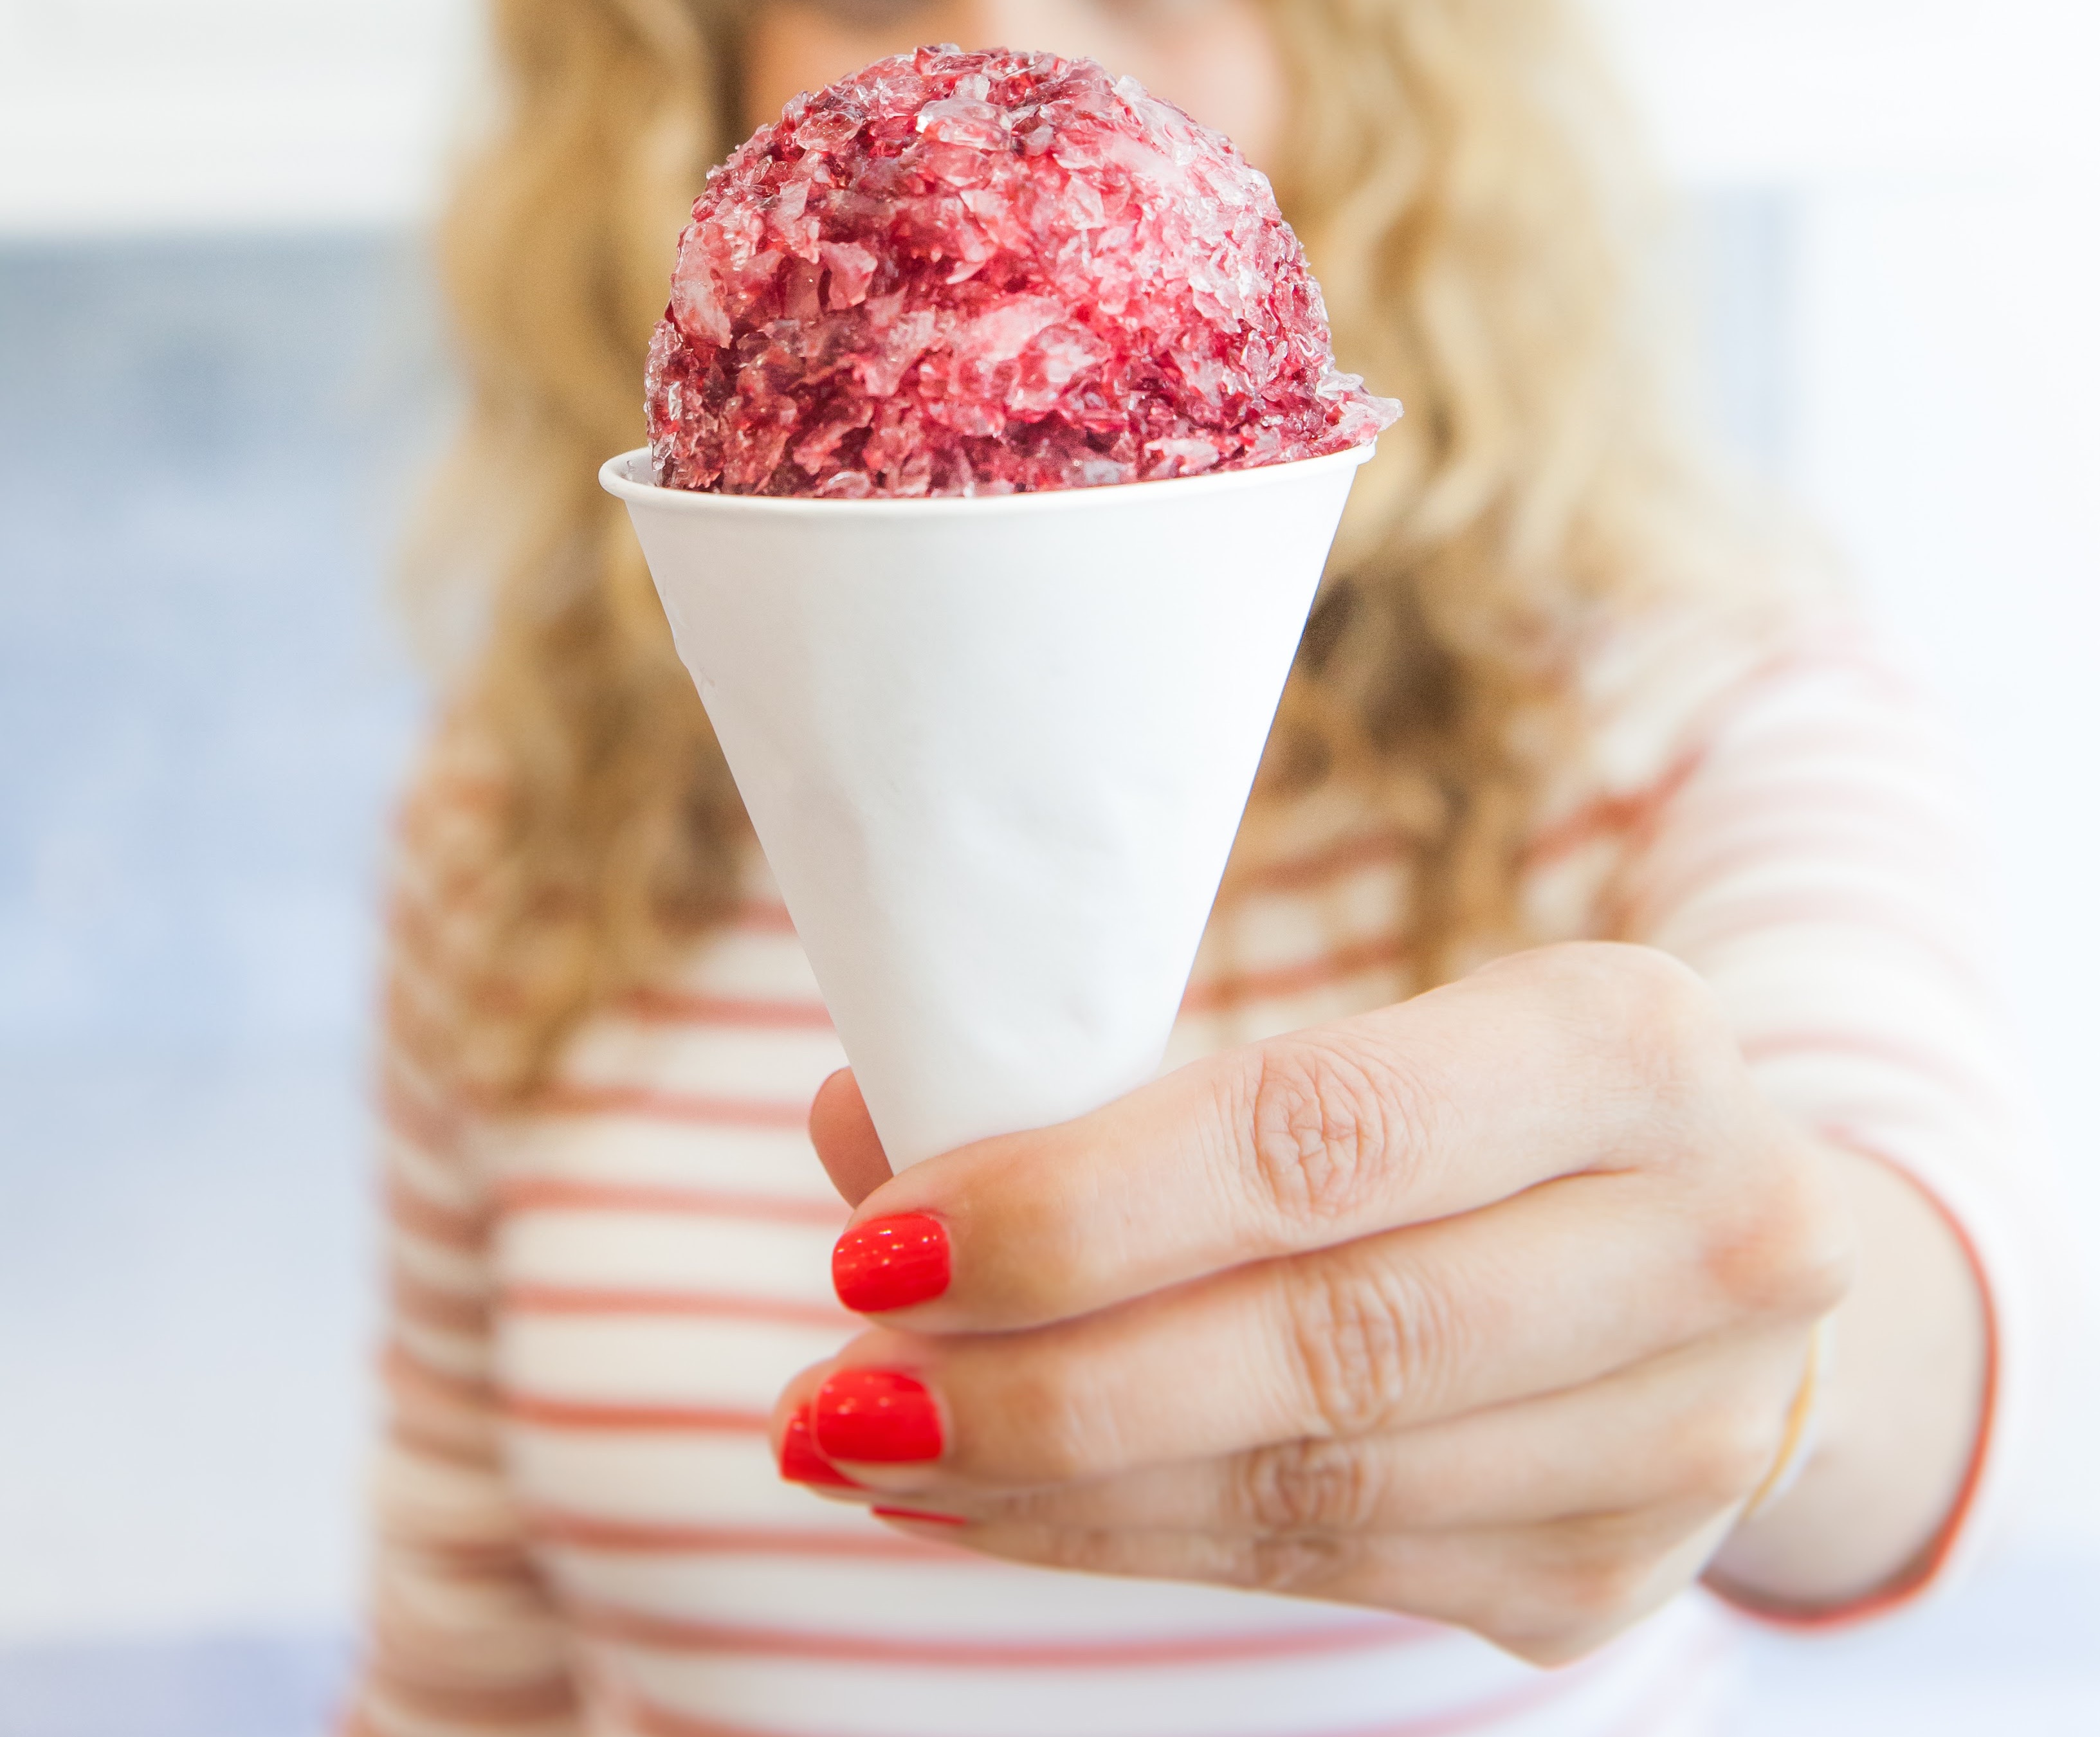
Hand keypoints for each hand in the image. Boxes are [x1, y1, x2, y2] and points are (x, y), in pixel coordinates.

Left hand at [774, 943, 1853, 1664]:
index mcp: (1626, 1040)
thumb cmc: (1469, 1106)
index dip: (1082, 1206)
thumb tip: (861, 1128)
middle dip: (1042, 1381)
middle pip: (1326, 1339)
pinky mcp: (1610, 1571)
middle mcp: (1705, 1240)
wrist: (1704, 1239)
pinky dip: (1128, 1539)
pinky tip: (988, 1503)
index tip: (880, 1241)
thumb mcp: (1355, 1034)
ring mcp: (1679, 1436)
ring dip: (1053, 1484)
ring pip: (1312, 1488)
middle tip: (837, 1385)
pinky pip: (1323, 1571)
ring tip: (869, 1444)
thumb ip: (1121, 1081)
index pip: (1320, 1138)